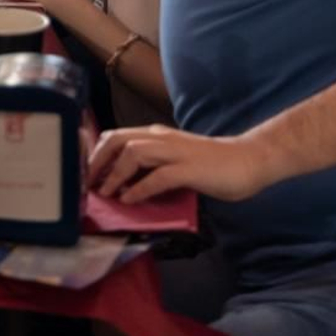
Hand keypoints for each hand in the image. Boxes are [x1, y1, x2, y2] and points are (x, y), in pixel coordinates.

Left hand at [89, 124, 274, 203]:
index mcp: (157, 135)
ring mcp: (176, 152)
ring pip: (134, 154)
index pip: (116, 135)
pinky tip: (130, 199)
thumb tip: (124, 182)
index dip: (96, 154)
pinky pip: (157, 176)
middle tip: (87, 184)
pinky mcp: (190, 169)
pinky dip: (139, 188)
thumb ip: (152, 165)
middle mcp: (162, 138)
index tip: (85, 174)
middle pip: (118, 140)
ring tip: (105, 194)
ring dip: (114, 174)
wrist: (250, 160)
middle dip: (97, 162)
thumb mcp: (175, 159)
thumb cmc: (212, 164)